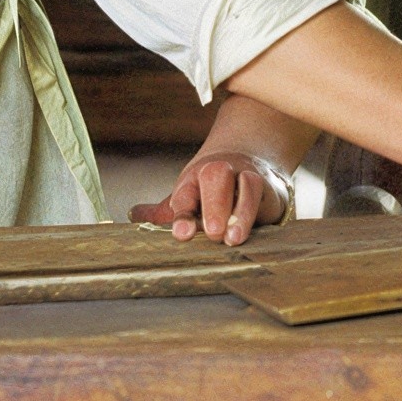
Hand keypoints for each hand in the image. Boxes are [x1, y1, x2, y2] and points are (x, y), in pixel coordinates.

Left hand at [129, 146, 291, 245]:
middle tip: (211, 232)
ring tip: (233, 238)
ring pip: (246, 185)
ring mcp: (246, 176)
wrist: (251, 162)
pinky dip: (257, 213)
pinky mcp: (269, 188)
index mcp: (195, 177)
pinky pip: (265, 195)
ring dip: (240, 212)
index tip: (181, 234)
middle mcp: (221, 171)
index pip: (186, 193)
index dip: (183, 212)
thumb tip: (133, 214)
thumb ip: (166, 211)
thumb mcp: (189, 196)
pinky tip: (254, 233)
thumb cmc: (214, 189)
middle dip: (214, 204)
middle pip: (215, 177)